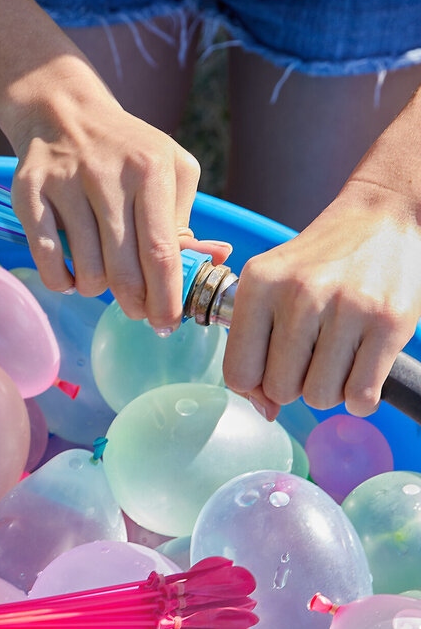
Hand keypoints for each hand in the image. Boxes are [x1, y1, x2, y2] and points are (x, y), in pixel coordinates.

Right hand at [0, 60, 229, 329]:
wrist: (64, 113)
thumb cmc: (126, 151)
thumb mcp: (169, 168)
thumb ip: (185, 218)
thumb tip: (209, 263)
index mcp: (149, 169)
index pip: (161, 251)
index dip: (166, 296)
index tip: (168, 323)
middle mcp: (106, 175)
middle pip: (124, 268)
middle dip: (135, 303)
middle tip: (137, 311)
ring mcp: (64, 184)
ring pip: (87, 270)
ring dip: (96, 290)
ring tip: (101, 279)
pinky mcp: (29, 194)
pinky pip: (48, 261)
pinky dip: (62, 282)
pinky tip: (71, 276)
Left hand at [223, 178, 420, 418]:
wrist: (384, 216)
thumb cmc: (321, 260)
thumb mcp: (271, 282)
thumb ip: (254, 342)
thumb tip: (264, 412)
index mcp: (260, 283)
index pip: (238, 372)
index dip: (253, 387)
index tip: (269, 374)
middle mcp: (300, 294)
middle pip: (279, 389)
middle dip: (293, 386)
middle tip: (309, 359)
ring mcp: (347, 308)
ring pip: (319, 397)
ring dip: (327, 390)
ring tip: (335, 360)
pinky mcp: (389, 322)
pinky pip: (360, 396)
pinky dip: (359, 399)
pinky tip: (359, 373)